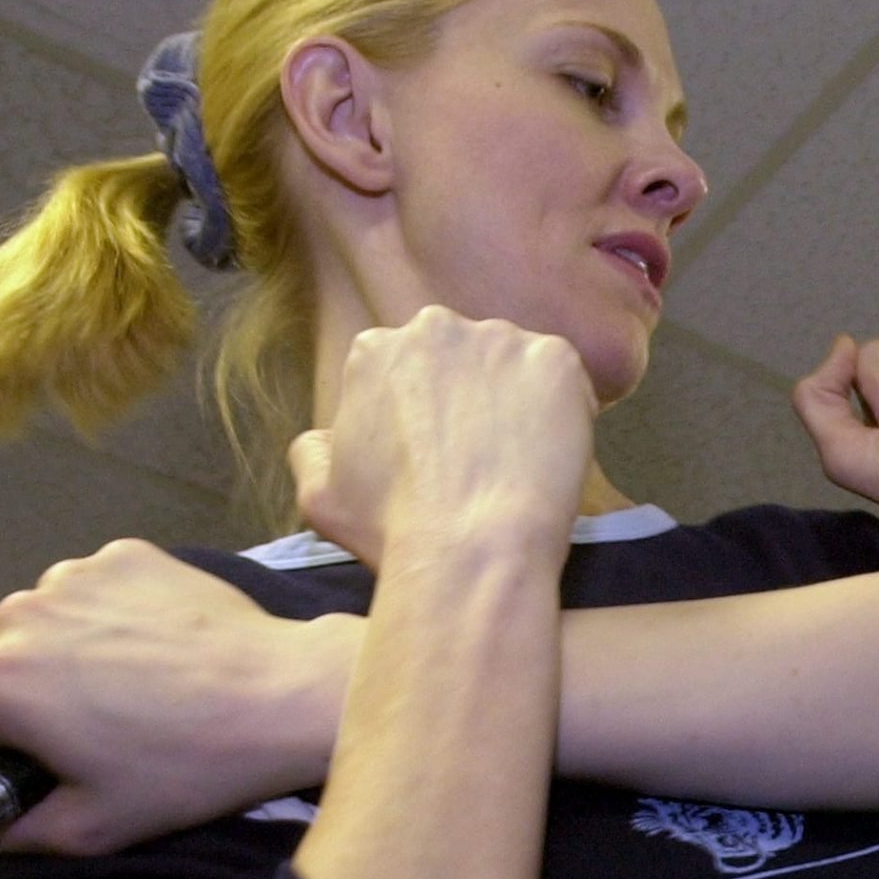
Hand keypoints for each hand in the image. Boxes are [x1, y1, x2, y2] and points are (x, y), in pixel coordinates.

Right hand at [0, 542, 355, 855]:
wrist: (281, 699)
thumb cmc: (189, 765)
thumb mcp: (93, 827)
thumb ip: (16, 832)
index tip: (27, 769)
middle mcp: (17, 615)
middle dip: (31, 705)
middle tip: (100, 736)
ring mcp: (73, 576)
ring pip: (45, 629)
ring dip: (71, 657)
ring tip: (138, 694)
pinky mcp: (124, 556)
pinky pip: (96, 595)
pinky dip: (114, 620)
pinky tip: (160, 654)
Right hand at [290, 306, 595, 572]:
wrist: (473, 550)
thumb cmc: (396, 532)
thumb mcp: (319, 499)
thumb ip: (312, 453)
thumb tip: (324, 437)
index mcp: (374, 351)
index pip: (408, 371)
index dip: (427, 416)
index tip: (441, 454)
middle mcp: (433, 328)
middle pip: (462, 360)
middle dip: (471, 400)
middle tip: (482, 460)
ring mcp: (498, 339)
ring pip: (515, 367)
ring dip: (519, 404)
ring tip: (517, 465)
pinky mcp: (554, 360)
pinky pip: (566, 380)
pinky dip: (566, 412)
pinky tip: (550, 457)